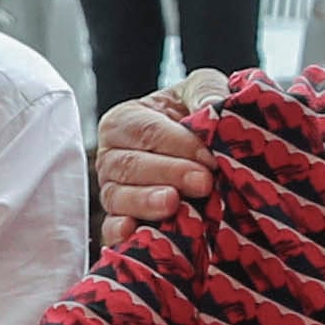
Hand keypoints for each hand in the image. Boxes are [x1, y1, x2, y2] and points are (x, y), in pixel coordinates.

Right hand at [94, 73, 228, 246]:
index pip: (147, 131)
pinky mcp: (118, 222)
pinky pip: (110, 230)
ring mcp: (113, 192)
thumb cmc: (192, 115)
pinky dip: (119, 232)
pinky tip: (133, 232)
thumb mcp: (200, 91)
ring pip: (119, 197)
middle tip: (203, 182)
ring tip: (174, 204)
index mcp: (124, 121)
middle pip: (131, 166)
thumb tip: (214, 105)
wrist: (198, 150)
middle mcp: (111, 158)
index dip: (179, 144)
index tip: (210, 158)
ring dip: (147, 202)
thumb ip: (205, 91)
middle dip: (169, 173)